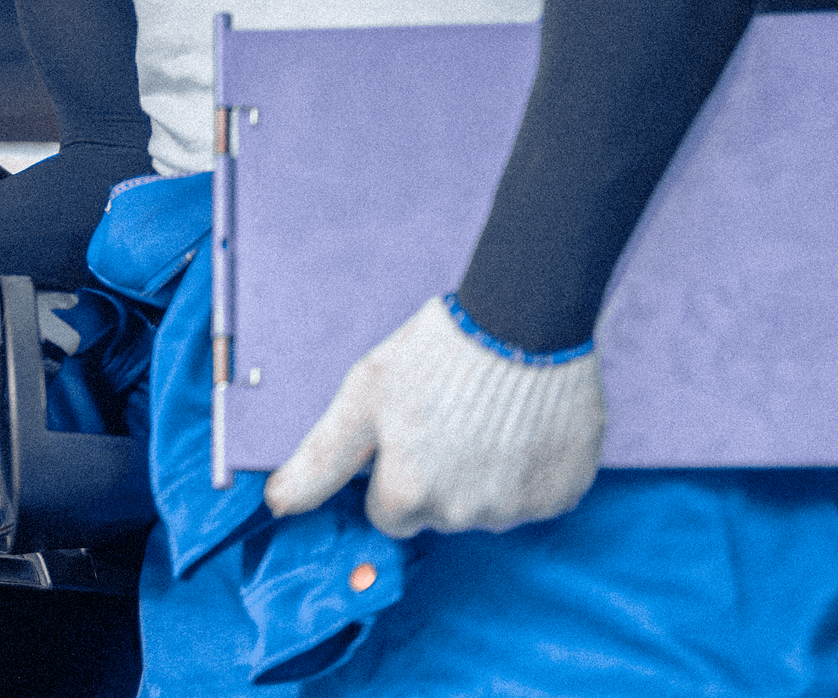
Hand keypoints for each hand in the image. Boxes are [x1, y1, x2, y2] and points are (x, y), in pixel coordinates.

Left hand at [263, 294, 603, 536]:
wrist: (522, 322)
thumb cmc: (434, 354)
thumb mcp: (363, 396)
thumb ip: (320, 459)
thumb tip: (277, 503)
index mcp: (407, 494)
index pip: (387, 514)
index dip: (392, 473)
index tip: (407, 436)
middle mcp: (461, 515)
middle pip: (437, 515)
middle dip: (436, 478)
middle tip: (447, 421)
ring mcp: (514, 509)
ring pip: (486, 510)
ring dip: (483, 477)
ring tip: (486, 419)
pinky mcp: (560, 496)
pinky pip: (534, 499)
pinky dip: (528, 473)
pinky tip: (522, 429)